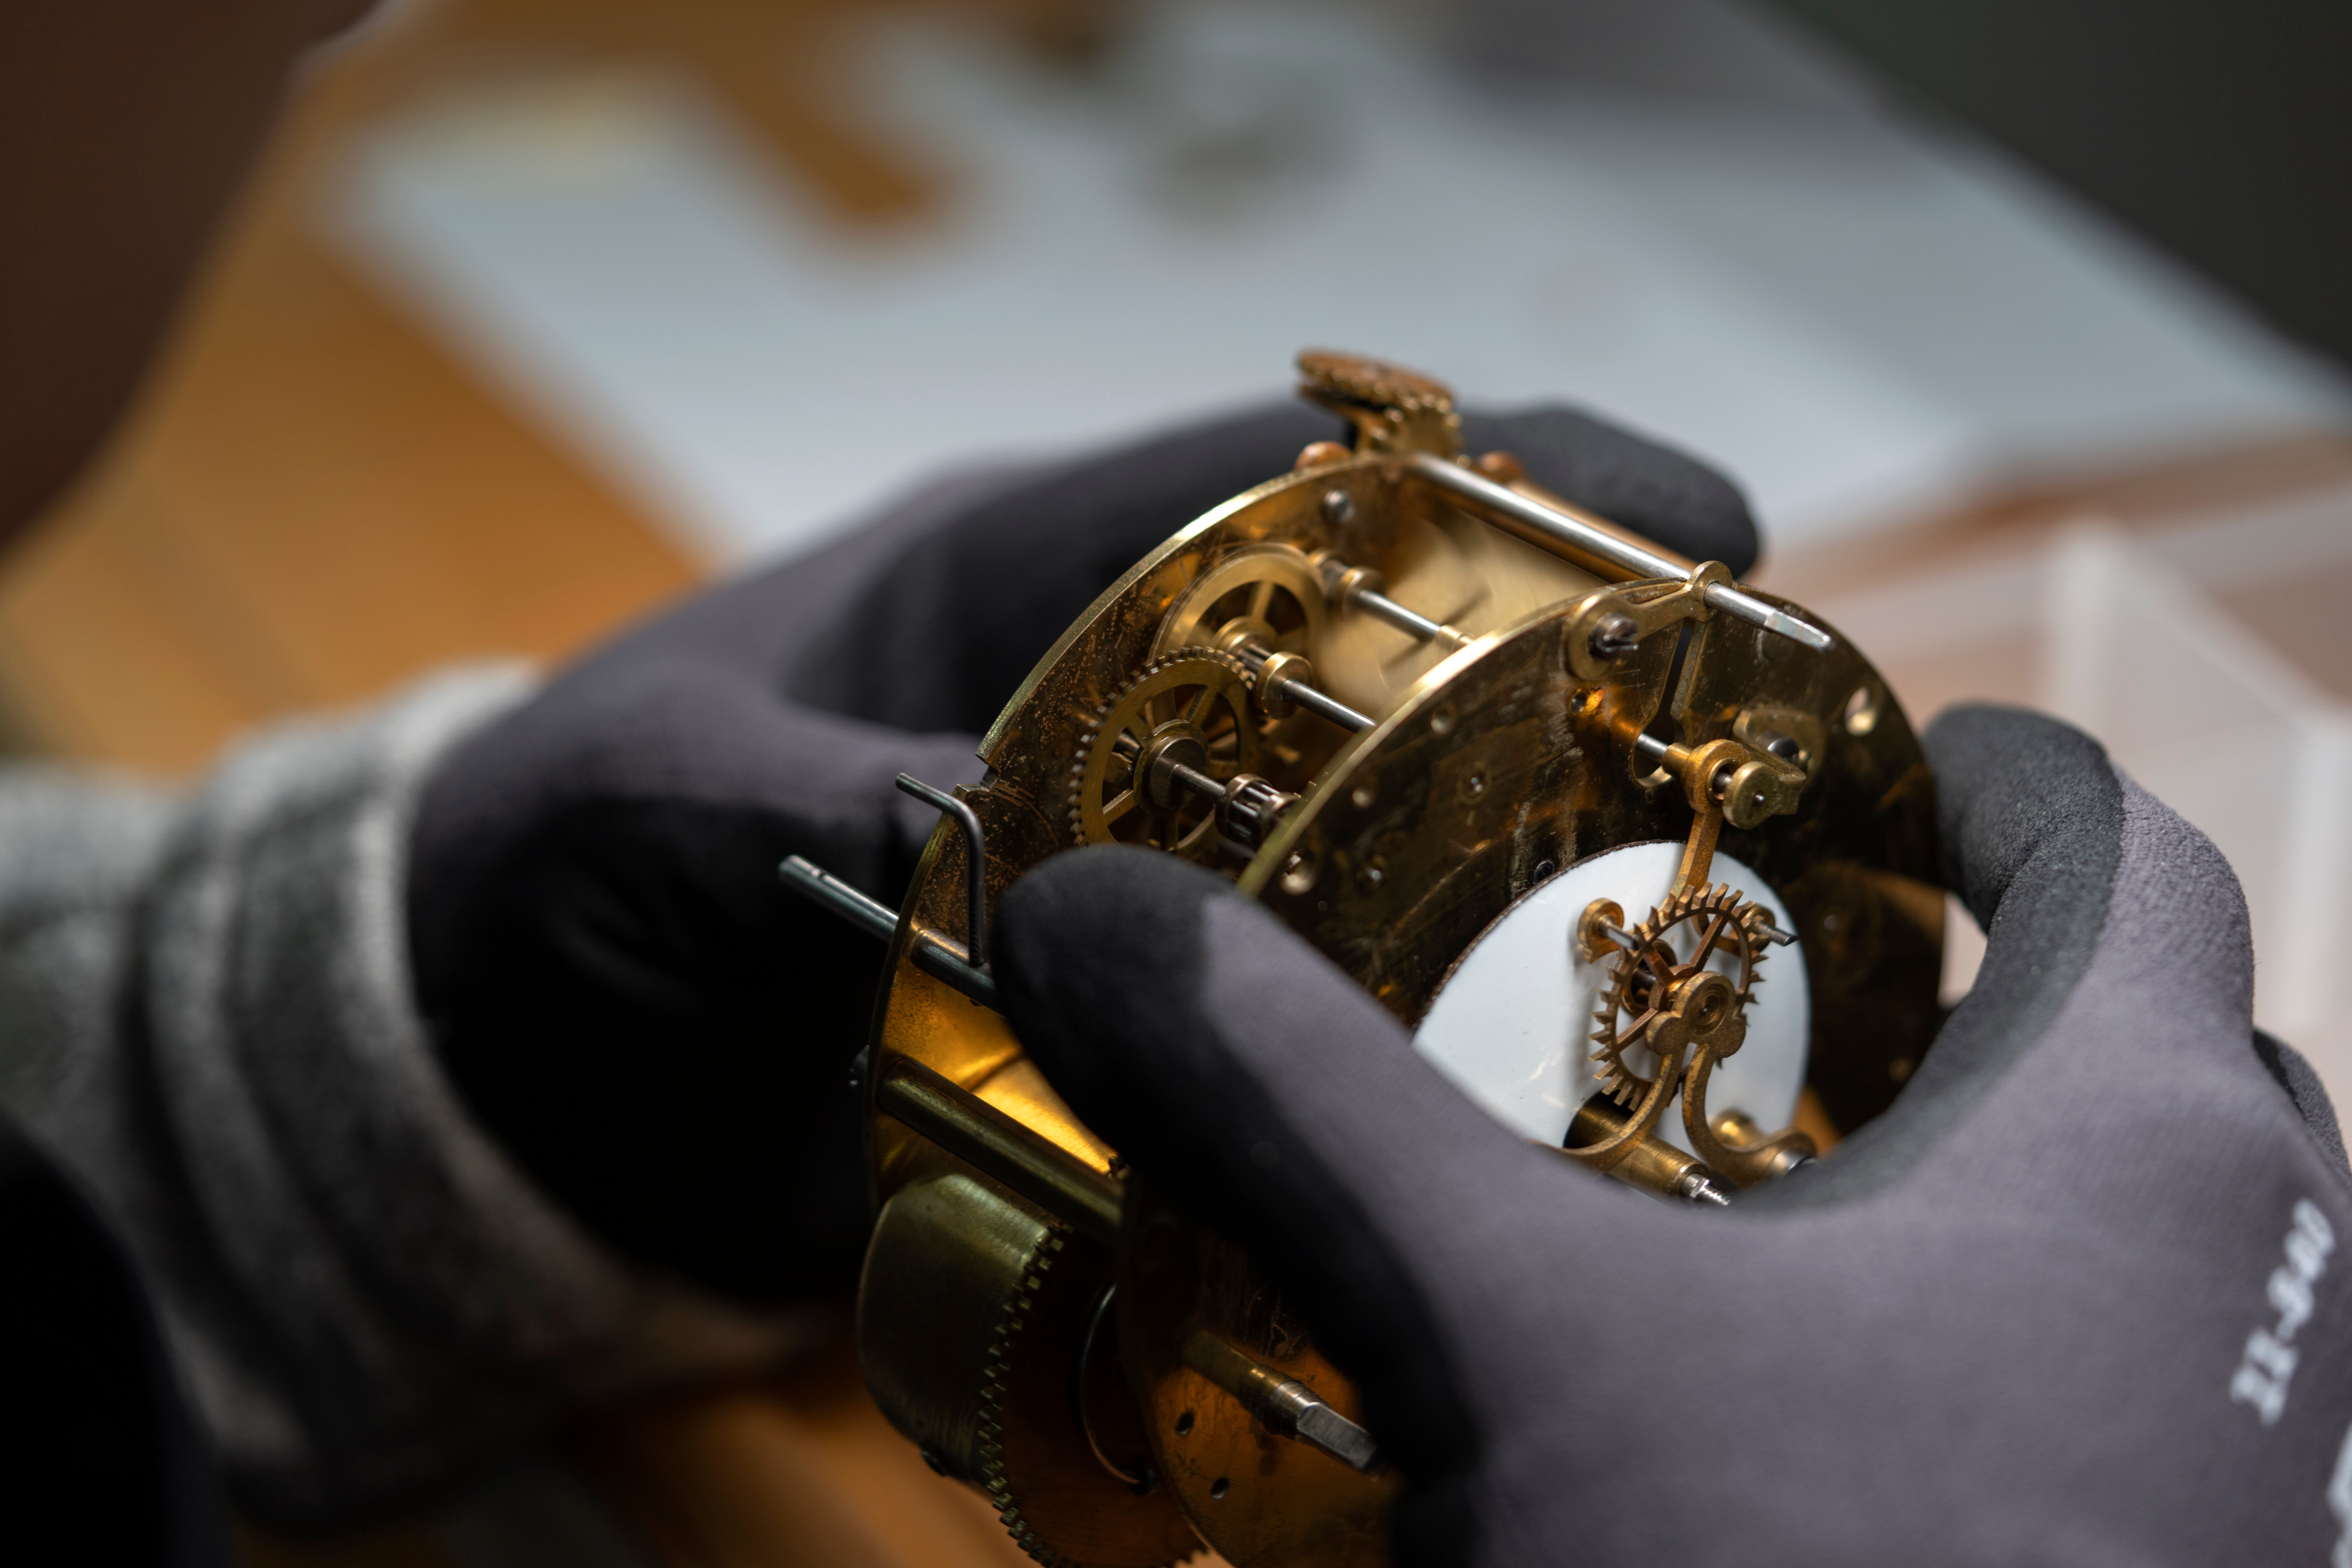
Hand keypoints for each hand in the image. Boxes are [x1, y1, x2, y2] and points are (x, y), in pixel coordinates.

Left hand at [407, 396, 1756, 1303]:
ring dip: (1496, 896)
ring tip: (1678, 956)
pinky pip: (1268, 1031)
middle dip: (1571, 682)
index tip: (1696, 512)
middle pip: (1387, 661)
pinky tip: (1462, 1129)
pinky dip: (1353, 1072)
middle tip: (1751, 750)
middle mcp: (1113, 712)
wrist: (519, 1052)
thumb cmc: (558, 865)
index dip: (1506, 474)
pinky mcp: (1113, 1021)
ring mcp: (1130, 875)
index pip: (1297, 481)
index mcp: (1021, 579)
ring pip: (1360, 854)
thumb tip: (959, 822)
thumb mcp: (649, 795)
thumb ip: (793, 791)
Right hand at [993, 707, 2351, 1563]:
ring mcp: (2251, 1462)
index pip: (2121, 855)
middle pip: (2151, 1042)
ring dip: (1990, 1176)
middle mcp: (2257, 1292)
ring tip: (1790, 1180)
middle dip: (1984, 980)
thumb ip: (1295, 1099)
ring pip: (2148, 1239)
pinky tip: (1813, 1401)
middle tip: (1800, 974)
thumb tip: (1088, 917)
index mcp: (2143, 1153)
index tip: (1890, 761)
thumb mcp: (1495, 1337)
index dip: (2001, 777)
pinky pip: (2124, 1397)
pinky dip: (1992, 1345)